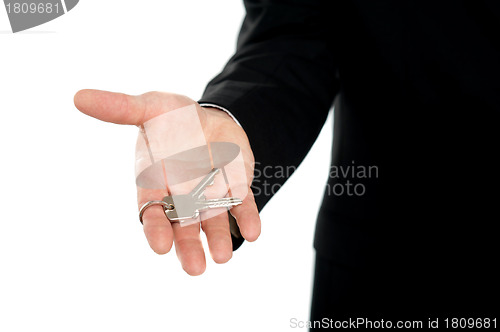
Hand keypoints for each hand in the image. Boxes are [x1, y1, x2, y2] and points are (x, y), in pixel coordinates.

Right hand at [74, 90, 260, 274]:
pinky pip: (242, 207)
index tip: (160, 246)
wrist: (210, 116)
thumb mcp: (150, 107)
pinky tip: (252, 232)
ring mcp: (210, 195)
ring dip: (218, 239)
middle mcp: (182, 195)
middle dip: (188, 247)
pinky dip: (247, 219)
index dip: (157, 228)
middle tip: (194, 268)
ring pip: (213, 222)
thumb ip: (121, 108)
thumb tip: (79, 97)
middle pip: (183, 227)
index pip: (153, 210)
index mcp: (156, 181)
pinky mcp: (235, 190)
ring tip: (223, 257)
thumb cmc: (174, 117)